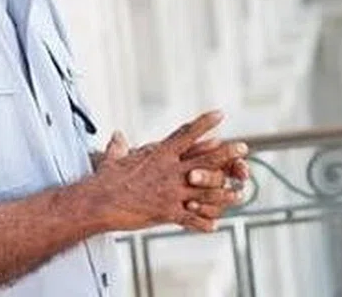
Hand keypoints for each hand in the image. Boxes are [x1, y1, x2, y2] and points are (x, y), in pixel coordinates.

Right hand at [89, 111, 245, 232]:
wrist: (97, 202)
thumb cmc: (104, 179)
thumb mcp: (114, 158)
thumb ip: (119, 146)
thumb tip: (117, 135)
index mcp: (160, 154)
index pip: (187, 134)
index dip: (205, 124)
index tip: (220, 114)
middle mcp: (170, 171)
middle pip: (206, 160)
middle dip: (227, 154)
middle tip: (244, 148)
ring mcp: (170, 192)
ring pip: (206, 191)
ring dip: (225, 193)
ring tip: (241, 192)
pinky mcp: (166, 213)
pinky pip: (190, 219)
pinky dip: (203, 223)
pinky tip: (215, 226)